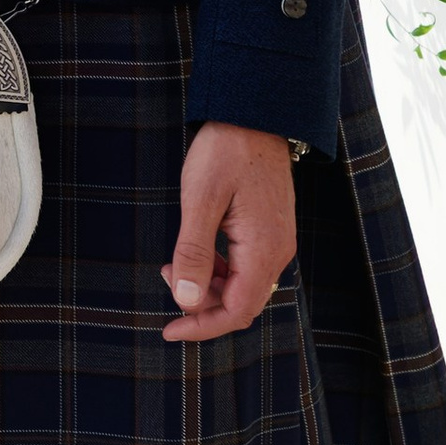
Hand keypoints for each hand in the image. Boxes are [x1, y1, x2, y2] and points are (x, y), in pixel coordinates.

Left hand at [162, 122, 296, 340]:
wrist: (254, 114)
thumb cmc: (226, 151)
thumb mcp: (200, 200)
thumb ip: (193, 253)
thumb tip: (184, 300)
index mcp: (264, 250)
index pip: (236, 311)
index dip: (201, 327)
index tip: (169, 330)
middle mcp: (278, 252)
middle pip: (240, 304)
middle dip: (201, 304)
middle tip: (167, 278)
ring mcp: (276, 242)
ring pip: (241, 287)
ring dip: (207, 286)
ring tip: (174, 263)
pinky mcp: (269, 231)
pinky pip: (245, 267)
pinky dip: (217, 269)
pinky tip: (195, 252)